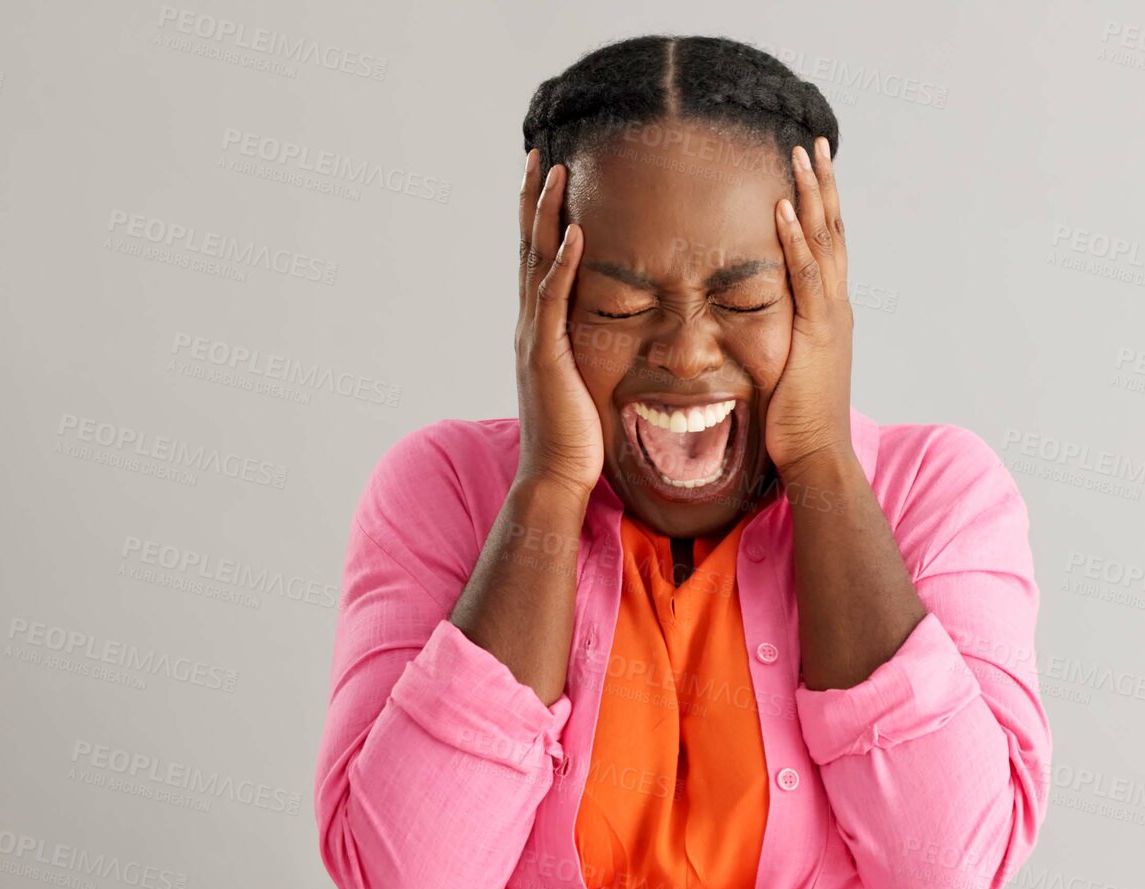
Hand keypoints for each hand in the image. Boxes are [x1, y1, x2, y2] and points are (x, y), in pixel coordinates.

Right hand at [514, 150, 600, 497]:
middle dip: (535, 200)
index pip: (539, 261)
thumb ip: (592, 355)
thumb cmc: (579, 439)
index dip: (542, 219)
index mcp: (541, 329)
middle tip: (542, 156)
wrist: (556, 477)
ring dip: (545, 215)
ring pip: (536, 262)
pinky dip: (562, 263)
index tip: (551, 179)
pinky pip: (555, 298)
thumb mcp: (587, 384)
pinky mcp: (546, 353)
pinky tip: (573, 232)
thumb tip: (615, 340)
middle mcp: (531, 325)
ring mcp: (535, 337)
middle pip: (529, 248)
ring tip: (556, 172)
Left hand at [764, 136, 854, 474]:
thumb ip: (778, 341)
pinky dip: (795, 238)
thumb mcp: (786, 370)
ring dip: (812, 195)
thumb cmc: (796, 424)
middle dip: (823, 186)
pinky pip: (805, 275)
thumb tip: (755, 329)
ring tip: (802, 154)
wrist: (817, 457)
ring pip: (825, 242)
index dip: (819, 208)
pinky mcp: (817, 332)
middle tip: (814, 143)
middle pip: (832, 232)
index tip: (810, 171)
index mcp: (829, 314)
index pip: (826, 248)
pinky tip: (782, 206)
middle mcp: (836, 307)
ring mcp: (830, 317)